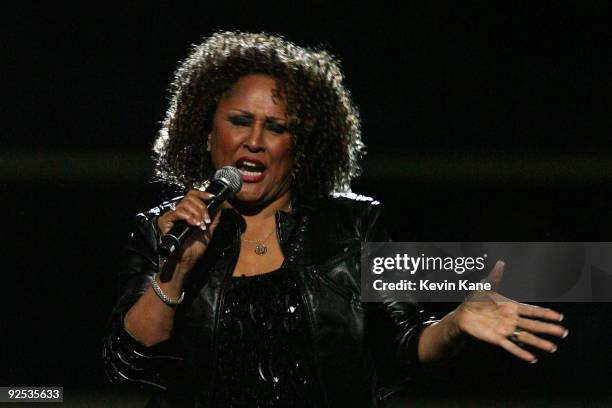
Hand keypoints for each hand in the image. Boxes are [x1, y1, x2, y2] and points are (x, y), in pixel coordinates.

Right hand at [157, 189, 218, 277]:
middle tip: (206, 219)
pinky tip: (194, 224)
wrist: (187, 260)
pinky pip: (177, 212)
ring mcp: (171, 216)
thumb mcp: (209, 230)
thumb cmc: (195, 248)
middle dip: (202, 207)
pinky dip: (188, 217)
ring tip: (200, 225)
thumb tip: (221, 204)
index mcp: (188, 212)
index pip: (192, 195)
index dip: (202, 194)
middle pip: (190, 197)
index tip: (212, 197)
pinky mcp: (165, 221)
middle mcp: (179, 212)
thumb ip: (214, 217)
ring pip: (185, 203)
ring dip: (197, 213)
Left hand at [452, 260, 567, 362]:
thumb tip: (501, 263)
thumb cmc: (475, 300)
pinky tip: (532, 358)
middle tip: (563, 332)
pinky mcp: (497, 338)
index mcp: (511, 307)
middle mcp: (512, 320)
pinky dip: (521, 352)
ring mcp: (505, 330)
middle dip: (548, 328)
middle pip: (533, 325)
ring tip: (552, 348)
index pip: (532, 311)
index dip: (545, 313)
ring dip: (539, 342)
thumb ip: (495, 277)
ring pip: (525, 337)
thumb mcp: (485, 287)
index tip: (559, 317)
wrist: (462, 315)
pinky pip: (511, 346)